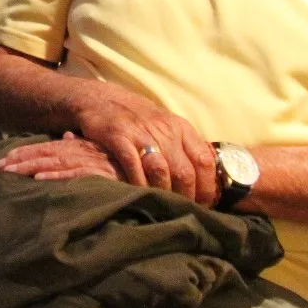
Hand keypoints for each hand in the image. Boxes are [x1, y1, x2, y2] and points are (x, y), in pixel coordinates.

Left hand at [0, 132, 120, 181]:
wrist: (157, 168)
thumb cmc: (130, 163)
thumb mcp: (103, 151)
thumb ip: (82, 145)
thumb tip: (64, 136)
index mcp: (81, 147)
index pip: (47, 148)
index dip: (25, 152)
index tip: (4, 159)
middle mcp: (84, 152)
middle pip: (46, 154)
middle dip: (20, 160)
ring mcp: (93, 162)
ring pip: (55, 163)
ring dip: (31, 167)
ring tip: (10, 172)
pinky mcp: (104, 174)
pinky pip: (76, 175)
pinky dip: (57, 176)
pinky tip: (40, 179)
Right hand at [71, 85, 217, 204]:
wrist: (100, 97)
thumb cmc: (137, 117)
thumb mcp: (166, 125)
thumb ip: (183, 147)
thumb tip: (204, 179)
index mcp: (180, 127)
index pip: (204, 160)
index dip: (207, 186)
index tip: (204, 203)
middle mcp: (164, 129)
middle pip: (184, 171)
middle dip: (186, 196)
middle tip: (182, 209)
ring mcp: (140, 133)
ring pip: (161, 170)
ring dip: (163, 192)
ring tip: (163, 203)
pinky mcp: (118, 136)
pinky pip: (133, 165)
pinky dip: (138, 183)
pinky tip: (140, 193)